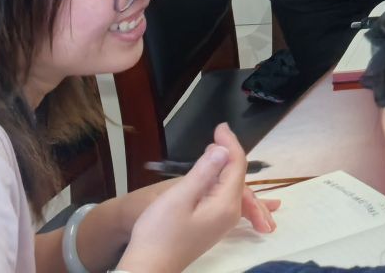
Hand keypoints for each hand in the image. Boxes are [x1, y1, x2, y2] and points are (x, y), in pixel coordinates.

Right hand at [118, 126, 274, 272]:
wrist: (147, 268)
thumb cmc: (159, 233)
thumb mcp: (178, 198)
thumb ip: (203, 172)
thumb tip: (223, 150)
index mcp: (226, 204)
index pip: (237, 165)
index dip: (229, 144)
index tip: (219, 127)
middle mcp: (230, 213)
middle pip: (237, 176)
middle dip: (230, 153)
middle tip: (218, 133)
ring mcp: (222, 222)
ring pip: (233, 186)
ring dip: (229, 166)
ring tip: (221, 147)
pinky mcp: (211, 227)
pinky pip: (225, 197)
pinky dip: (224, 181)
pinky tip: (224, 176)